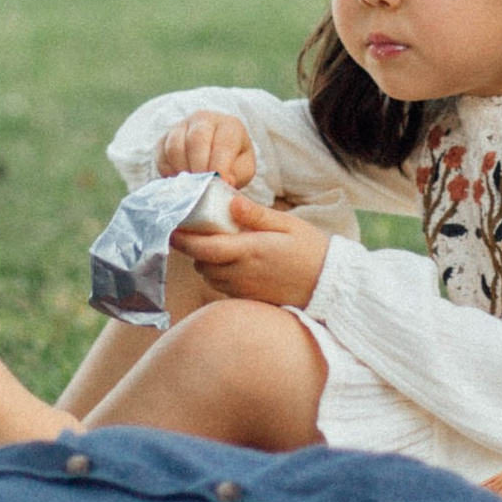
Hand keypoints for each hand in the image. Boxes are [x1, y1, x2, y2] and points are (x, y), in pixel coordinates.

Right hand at [156, 112, 260, 188]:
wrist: (215, 152)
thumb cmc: (233, 162)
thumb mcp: (243, 169)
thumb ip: (236, 174)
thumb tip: (223, 180)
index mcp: (229, 126)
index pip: (223, 142)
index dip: (219, 164)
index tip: (219, 182)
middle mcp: (204, 120)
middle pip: (196, 139)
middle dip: (198, 166)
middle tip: (202, 186)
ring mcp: (182, 126)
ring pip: (175, 146)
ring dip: (182, 169)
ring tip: (191, 185)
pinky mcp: (164, 138)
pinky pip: (161, 154)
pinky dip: (168, 170)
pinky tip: (179, 180)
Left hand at [171, 195, 332, 308]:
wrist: (329, 286)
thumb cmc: (310, 250)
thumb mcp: (288, 225)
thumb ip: (257, 215)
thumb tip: (231, 203)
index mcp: (250, 251)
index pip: (204, 248)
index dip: (184, 240)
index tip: (172, 228)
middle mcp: (242, 273)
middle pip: (202, 264)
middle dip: (194, 249)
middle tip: (195, 231)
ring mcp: (244, 289)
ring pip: (210, 277)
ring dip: (206, 262)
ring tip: (216, 244)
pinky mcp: (249, 298)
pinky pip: (223, 287)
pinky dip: (219, 274)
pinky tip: (232, 261)